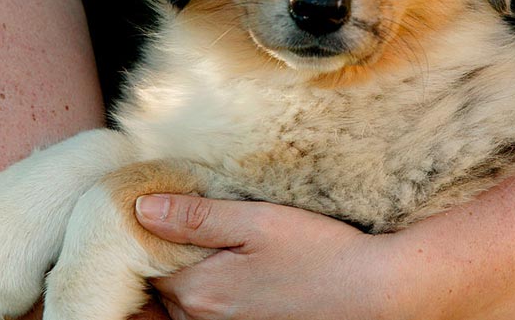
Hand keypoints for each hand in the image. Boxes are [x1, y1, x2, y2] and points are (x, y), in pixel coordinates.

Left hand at [135, 194, 405, 319]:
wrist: (372, 292)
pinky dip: (206, 291)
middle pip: (160, 285)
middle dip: (163, 253)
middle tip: (184, 218)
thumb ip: (198, 217)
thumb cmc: (320, 253)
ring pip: (181, 302)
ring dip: (185, 273)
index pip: (143, 260)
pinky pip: (206, 312)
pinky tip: (230, 268)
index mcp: (200, 290)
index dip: (146, 231)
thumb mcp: (259, 222)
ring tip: (209, 242)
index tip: (160, 205)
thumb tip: (142, 209)